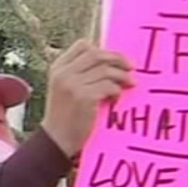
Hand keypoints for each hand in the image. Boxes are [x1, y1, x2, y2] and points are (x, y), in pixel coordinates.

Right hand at [41, 39, 133, 157]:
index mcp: (58, 68)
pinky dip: (117, 91)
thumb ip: (78, 74)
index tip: (115, 59)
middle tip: (131, 67)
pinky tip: (116, 99)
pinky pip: (108, 86)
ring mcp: (73, 84)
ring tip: (130, 84)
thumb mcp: (64, 89)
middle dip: (118, 58)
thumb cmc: (65, 116)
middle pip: (97, 54)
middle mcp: (64, 73)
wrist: (56, 140)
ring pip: (105, 70)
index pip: (83, 46)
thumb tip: (110, 61)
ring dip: (122, 76)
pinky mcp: (84, 97)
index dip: (102, 50)